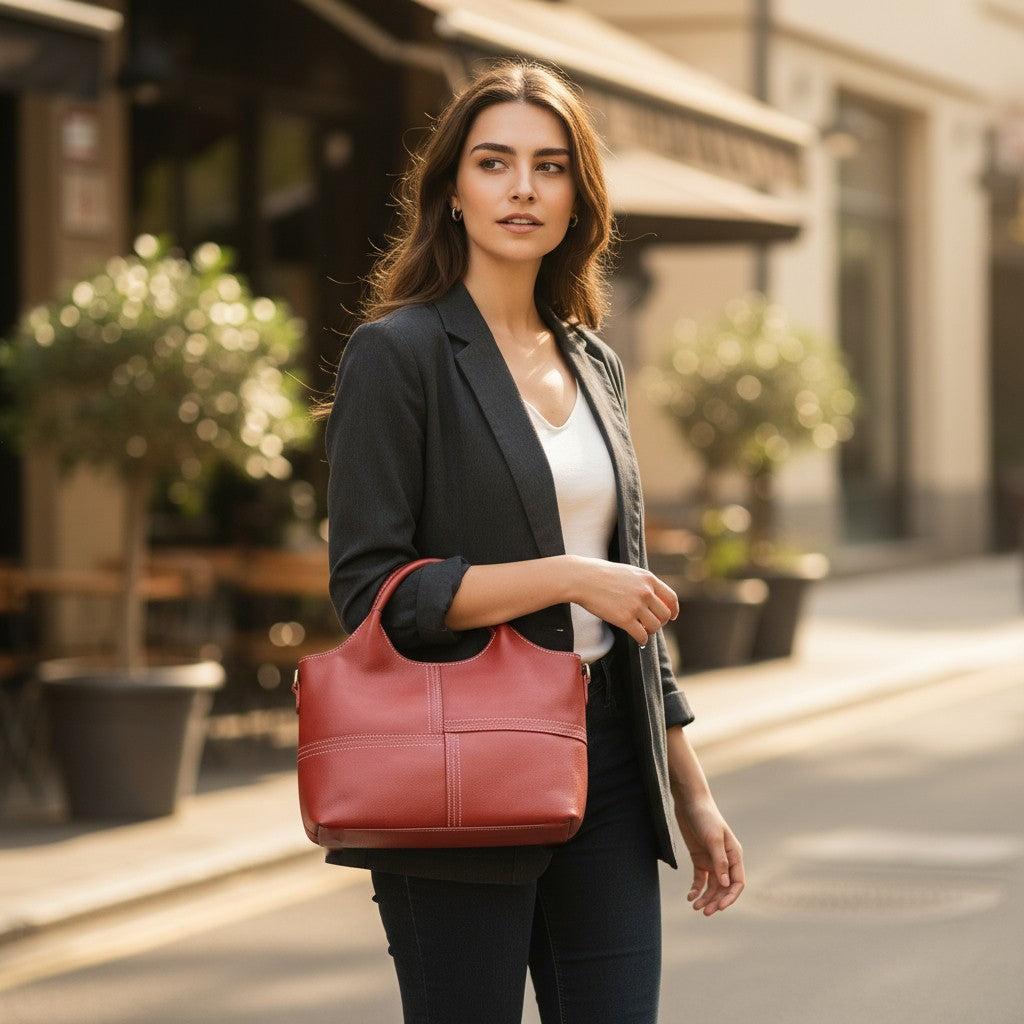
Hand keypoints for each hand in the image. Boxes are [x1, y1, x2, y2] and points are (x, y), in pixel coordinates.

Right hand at [567, 557, 677, 646]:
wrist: (582, 578)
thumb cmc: (600, 574)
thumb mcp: (628, 572)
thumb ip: (642, 583)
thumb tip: (651, 596)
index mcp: (648, 578)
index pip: (671, 597)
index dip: (674, 610)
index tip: (672, 616)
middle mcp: (645, 592)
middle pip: (665, 614)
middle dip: (660, 622)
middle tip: (651, 625)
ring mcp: (636, 606)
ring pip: (655, 626)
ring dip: (650, 631)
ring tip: (641, 630)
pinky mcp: (624, 619)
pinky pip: (642, 635)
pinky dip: (642, 640)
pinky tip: (637, 638)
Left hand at [674, 795, 744, 915]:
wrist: (690, 802)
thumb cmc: (705, 817)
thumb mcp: (713, 838)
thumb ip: (720, 861)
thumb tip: (726, 884)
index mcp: (734, 855)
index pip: (737, 883)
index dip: (730, 897)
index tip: (719, 908)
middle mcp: (725, 860)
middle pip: (724, 888)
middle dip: (716, 901)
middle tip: (704, 912)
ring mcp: (712, 860)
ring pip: (712, 886)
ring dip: (705, 898)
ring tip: (695, 907)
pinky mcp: (699, 858)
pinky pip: (700, 879)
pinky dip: (696, 889)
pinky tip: (689, 896)